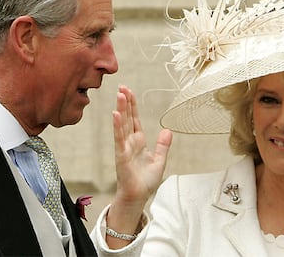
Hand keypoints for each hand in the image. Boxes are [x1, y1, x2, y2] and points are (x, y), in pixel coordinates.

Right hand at [113, 85, 171, 203]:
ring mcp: (124, 147)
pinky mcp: (121, 156)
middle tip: (122, 87)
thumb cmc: (145, 181)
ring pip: (122, 124)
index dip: (132, 106)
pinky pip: (119, 138)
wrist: (138, 196)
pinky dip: (117, 126)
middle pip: (127, 118)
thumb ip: (162, 145)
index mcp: (139, 142)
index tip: (129, 92)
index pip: (134, 120)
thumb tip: (167, 130)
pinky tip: (116, 114)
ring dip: (121, 109)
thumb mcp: (159, 160)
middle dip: (125, 102)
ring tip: (120, 94)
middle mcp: (130, 142)